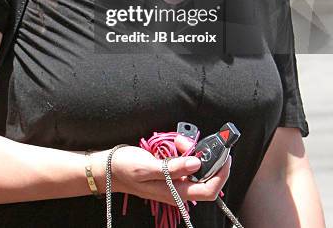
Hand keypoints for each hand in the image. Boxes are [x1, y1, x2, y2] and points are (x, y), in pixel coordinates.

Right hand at [93, 135, 230, 205]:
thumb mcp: (147, 166)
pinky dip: (183, 151)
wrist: (108, 167)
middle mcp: (178, 189)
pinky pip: (185, 162)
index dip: (221, 174)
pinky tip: (174, 144)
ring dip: (192, 151)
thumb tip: (197, 162)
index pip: (209, 189)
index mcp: (175, 192)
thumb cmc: (125, 168)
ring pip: (195, 166)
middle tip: (190, 142)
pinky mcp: (169, 172)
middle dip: (204, 156)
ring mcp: (174, 181)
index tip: (225, 155)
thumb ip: (173, 167)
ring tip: (178, 141)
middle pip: (204, 175)